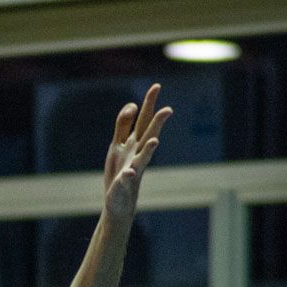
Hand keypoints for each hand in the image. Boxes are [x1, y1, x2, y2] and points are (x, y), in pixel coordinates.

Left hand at [102, 83, 172, 222]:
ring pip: (144, 157)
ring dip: (149, 149)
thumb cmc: (120, 170)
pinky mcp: (125, 183)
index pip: (144, 119)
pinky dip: (128, 175)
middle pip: (148, 135)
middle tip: (168, 110)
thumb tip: (133, 104)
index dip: (149, 103)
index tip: (157, 86)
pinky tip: (128, 172)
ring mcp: (133, 169)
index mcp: (134, 142)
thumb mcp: (118, 144)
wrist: (118, 201)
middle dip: (157, 123)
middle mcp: (138, 154)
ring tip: (156, 141)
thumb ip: (123, 125)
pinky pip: (127, 178)